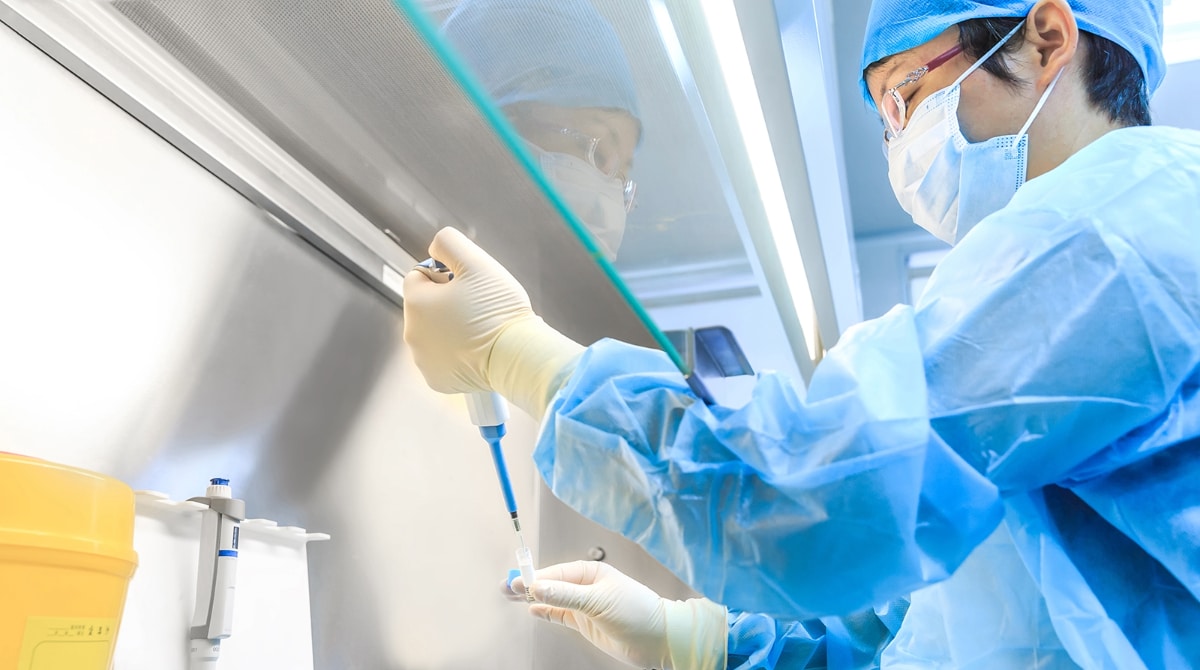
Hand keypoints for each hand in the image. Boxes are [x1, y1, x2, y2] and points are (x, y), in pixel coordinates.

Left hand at [402, 228, 583, 416]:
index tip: (469, 286)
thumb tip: (434, 248)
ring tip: (480, 330)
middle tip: (479, 308)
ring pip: (433, 334)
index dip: (445, 276)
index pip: (419, 276)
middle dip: (446, 304)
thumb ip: (448, 242)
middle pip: (425, 307)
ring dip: (449, 329)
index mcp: (415, 302)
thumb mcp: (477, 262)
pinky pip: (442, 359)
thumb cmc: (499, 310)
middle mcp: (411, 333)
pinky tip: (475, 351)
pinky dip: (455, 354)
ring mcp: (423, 360)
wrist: (518, 356)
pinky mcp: (437, 380)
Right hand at [511, 561, 725, 669]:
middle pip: (551, 584)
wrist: (658, 639)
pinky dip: (545, 612)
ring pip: (551, 600)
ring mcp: (584, 605)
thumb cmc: (638, 611)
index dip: (535, 577)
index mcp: (591, 572)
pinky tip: (533, 610)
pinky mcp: (585, 622)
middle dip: (529, 585)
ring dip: (533, 598)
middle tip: (506, 587)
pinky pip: (559, 615)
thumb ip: (566, 596)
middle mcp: (586, 587)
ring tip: (511, 596)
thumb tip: (539, 588)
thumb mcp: (599, 601)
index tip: (518, 582)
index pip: (556, 573)